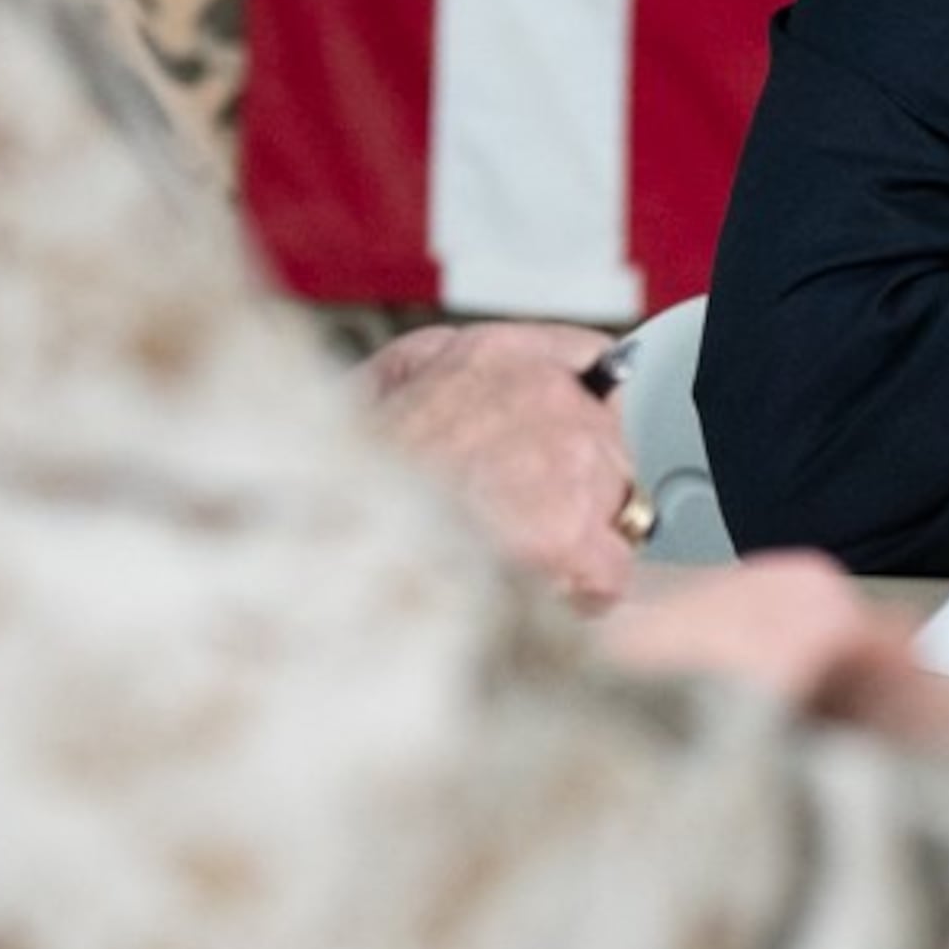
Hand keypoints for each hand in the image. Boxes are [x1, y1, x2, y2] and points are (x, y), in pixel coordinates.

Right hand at [365, 320, 641, 607]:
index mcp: (496, 356)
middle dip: (576, 485)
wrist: (334, 547)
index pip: (593, 357)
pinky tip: (533, 590)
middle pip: (608, 444)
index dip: (587, 405)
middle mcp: (546, 396)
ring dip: (576, 538)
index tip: (573, 436)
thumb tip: (463, 369)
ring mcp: (566, 463)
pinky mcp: (573, 533)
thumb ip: (436, 366)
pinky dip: (579, 592)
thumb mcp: (381, 384)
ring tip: (513, 553)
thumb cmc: (352, 480)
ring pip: (615, 506)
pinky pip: (611, 569)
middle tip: (518, 514)